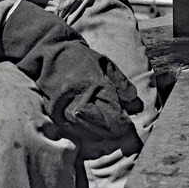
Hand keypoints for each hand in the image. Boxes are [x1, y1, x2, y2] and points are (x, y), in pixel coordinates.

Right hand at [47, 42, 142, 158]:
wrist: (52, 53)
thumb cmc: (84, 60)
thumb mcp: (107, 64)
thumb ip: (122, 84)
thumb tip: (135, 104)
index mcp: (95, 83)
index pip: (111, 110)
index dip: (121, 122)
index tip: (128, 126)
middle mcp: (79, 96)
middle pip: (98, 123)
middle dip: (111, 130)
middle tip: (120, 133)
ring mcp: (64, 105)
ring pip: (83, 129)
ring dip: (97, 134)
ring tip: (107, 134)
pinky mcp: (53, 111)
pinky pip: (69, 128)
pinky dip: (81, 132)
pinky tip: (90, 132)